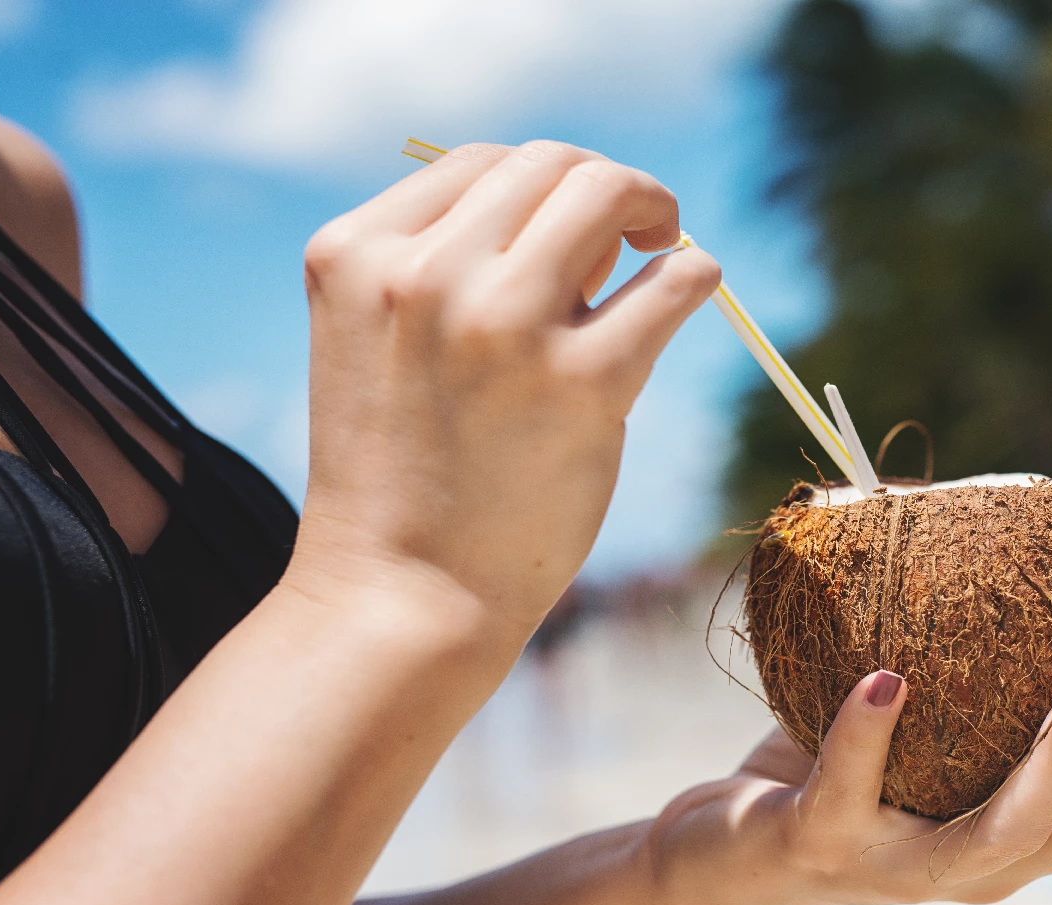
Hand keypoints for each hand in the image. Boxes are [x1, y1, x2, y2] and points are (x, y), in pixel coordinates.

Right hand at [288, 141, 719, 635]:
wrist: (402, 594)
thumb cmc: (404, 475)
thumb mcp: (383, 343)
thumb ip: (451, 270)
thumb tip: (589, 226)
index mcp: (356, 255)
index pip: (476, 162)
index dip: (537, 189)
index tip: (564, 240)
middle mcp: (424, 275)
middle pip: (549, 164)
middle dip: (603, 188)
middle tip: (632, 235)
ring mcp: (504, 325)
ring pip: (608, 195)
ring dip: (653, 208)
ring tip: (661, 248)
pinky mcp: (585, 382)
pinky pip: (675, 282)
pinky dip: (695, 274)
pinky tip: (692, 293)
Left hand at [646, 624, 1051, 904]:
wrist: (726, 849)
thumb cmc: (844, 761)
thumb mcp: (938, 704)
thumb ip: (993, 642)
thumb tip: (1031, 502)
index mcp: (1034, 827)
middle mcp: (990, 865)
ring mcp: (907, 869)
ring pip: (1007, 838)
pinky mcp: (824, 850)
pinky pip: (852, 797)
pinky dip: (870, 738)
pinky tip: (886, 679)